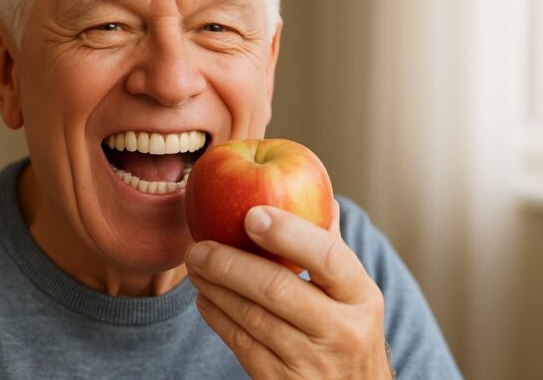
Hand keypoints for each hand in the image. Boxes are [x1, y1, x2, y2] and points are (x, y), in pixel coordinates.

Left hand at [184, 201, 392, 378]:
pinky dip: (216, 316)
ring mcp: (311, 362)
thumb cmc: (347, 330)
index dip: (287, 233)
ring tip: (195, 266)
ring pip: (250, 317)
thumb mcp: (353, 293)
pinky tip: (205, 298)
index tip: (250, 214)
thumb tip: (320, 194)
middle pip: (276, 289)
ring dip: (214, 287)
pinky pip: (240, 344)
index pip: (326, 256)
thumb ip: (331, 247)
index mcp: (361, 296)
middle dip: (228, 263)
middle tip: (198, 246)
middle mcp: (341, 331)